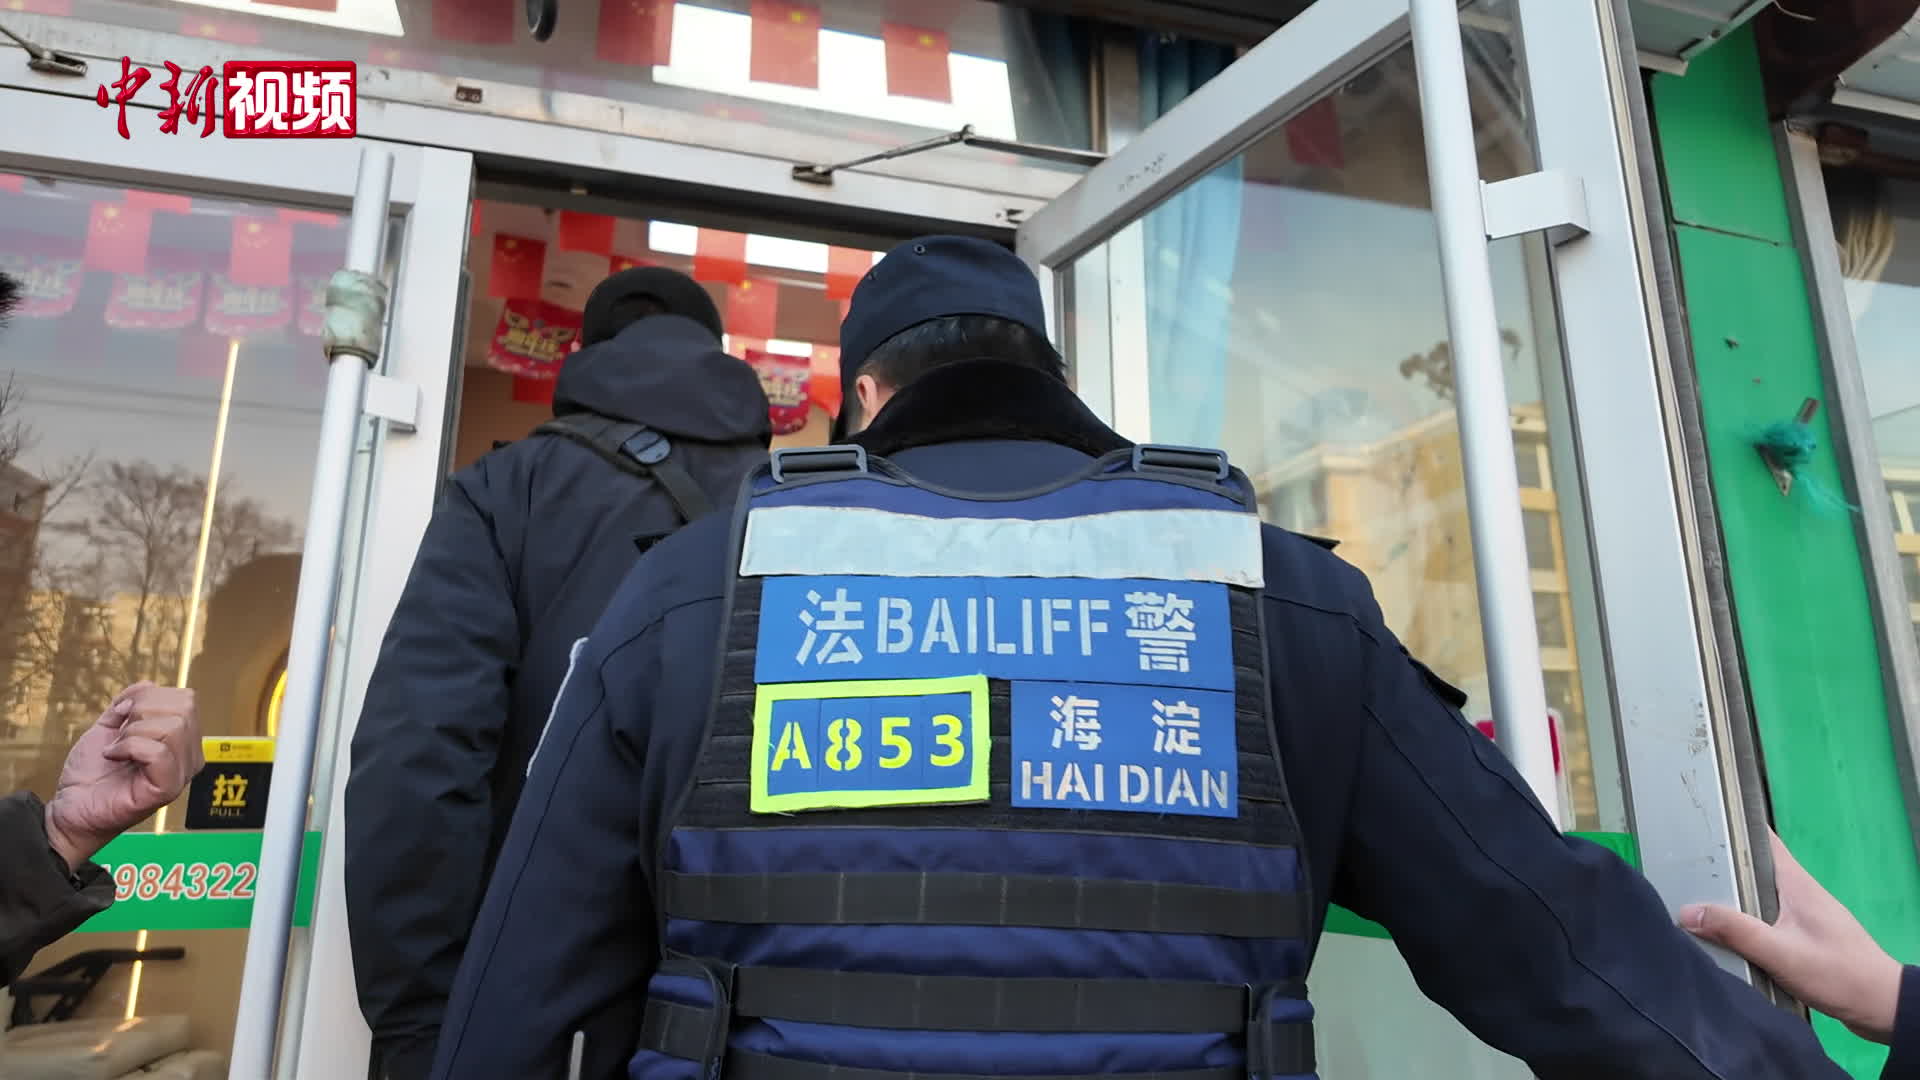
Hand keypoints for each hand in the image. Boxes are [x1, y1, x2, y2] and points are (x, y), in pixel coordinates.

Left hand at [44, 682, 203, 871]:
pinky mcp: (167, 789)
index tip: (122, 717)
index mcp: (183, 741)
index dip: (148, 697)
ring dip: (132, 733)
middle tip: (120, 735)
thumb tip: (148, 685)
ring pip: (172, 727)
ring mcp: (181, 774)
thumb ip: (130, 704)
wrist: (71, 806)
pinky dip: (128, 747)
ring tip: (116, 750)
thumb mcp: (110, 727)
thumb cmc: (91, 774)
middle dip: (141, 712)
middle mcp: (190, 757)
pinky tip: (114, 757)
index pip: (186, 699)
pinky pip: (158, 752)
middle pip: (184, 708)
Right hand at [1680, 830, 1902, 1042]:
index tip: (1697, 824)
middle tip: (1681, 868)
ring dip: (1731, 897)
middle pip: (1754, 867)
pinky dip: (1744, 920)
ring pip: (1759, 895)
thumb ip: (1735, 931)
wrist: (1880, 1006)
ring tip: (1693, 900)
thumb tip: (1688, 912)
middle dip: (1721, 866)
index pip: (1763, 839)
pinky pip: (1766, 918)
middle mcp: (1799, 891)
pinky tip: (1725, 934)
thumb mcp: (1780, 953)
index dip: (1733, 826)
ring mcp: (1803, 914)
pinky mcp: (1804, 936)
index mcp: (1796, 883)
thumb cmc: (1836, 972)